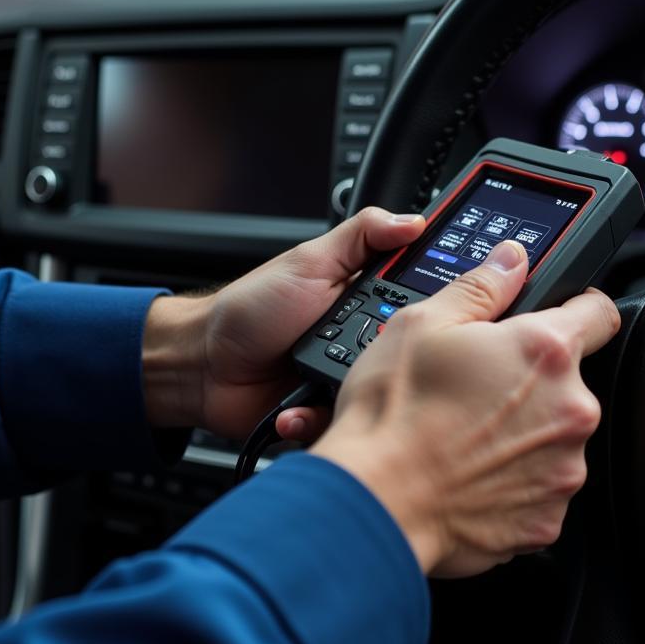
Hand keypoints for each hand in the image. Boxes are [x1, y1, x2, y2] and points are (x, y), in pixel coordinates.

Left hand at [142, 208, 424, 439]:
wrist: (202, 363)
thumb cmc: (249, 309)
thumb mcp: (309, 261)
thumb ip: (362, 235)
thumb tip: (411, 220)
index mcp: (364, 301)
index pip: (416, 303)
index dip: (431, 307)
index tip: (442, 308)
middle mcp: (360, 341)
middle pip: (404, 354)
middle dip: (390, 356)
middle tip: (368, 348)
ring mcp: (343, 379)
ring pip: (377, 393)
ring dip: (354, 391)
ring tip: (328, 382)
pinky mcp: (325, 412)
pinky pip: (342, 423)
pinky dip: (320, 418)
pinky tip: (298, 406)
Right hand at [311, 240, 619, 577]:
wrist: (375, 503)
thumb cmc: (392, 416)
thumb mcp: (421, 325)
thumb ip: (480, 287)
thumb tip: (511, 261)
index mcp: (545, 352)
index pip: (600, 313)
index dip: (577, 309)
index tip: (557, 319)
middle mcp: (570, 411)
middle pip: (568, 383)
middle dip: (530, 382)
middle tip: (476, 390)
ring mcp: (564, 470)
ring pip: (554, 437)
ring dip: (523, 434)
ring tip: (465, 437)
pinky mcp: (548, 520)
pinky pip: (539, 489)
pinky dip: (513, 482)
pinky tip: (469, 474)